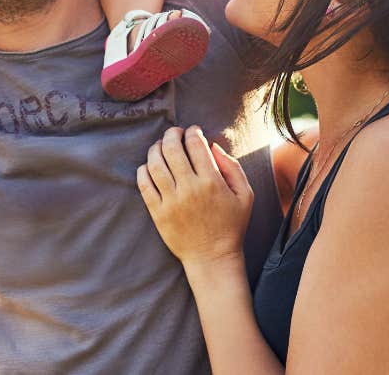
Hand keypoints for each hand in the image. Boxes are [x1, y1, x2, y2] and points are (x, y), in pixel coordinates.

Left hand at [138, 126, 253, 267]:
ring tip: (161, 146)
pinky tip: (150, 166)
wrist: (212, 257)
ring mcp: (171, 201)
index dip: (192, 132)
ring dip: (156, 148)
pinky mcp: (158, 213)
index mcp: (212, 182)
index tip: (193, 131)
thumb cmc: (231, 225)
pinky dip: (144, 169)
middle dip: (172, 134)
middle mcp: (189, 189)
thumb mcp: (245, 195)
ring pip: (155, 163)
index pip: (196, 144)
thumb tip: (213, 145)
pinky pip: (144, 184)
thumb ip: (233, 167)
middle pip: (172, 149)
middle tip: (174, 133)